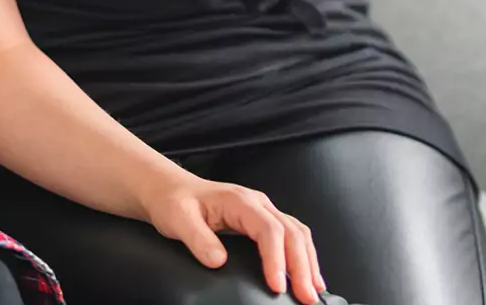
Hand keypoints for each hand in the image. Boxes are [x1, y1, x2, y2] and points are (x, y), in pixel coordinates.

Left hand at [141, 172, 324, 303]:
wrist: (171, 190)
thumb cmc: (176, 202)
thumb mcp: (178, 219)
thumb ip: (198, 239)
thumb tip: (218, 261)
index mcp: (240, 201)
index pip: (269, 230)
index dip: (276, 259)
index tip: (277, 286)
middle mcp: (258, 204)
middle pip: (292, 233)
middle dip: (303, 266)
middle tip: (307, 297)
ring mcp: (263, 211)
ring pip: (297, 234)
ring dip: (308, 262)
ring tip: (314, 291)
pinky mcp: (263, 221)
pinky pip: (291, 236)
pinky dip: (303, 256)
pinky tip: (307, 275)